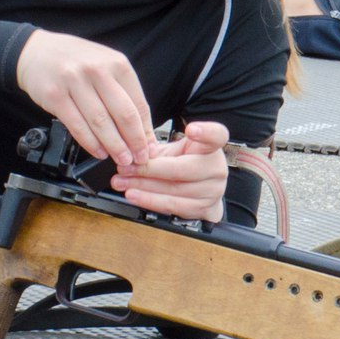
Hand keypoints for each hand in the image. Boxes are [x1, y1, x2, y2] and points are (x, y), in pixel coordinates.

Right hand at [15, 28, 155, 168]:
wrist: (37, 51)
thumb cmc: (75, 61)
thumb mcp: (106, 67)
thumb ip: (124, 94)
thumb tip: (143, 130)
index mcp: (117, 64)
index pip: (139, 103)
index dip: (146, 131)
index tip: (149, 147)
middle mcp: (97, 70)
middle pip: (123, 114)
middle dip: (134, 142)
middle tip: (138, 159)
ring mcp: (74, 82)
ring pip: (100, 122)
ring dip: (114, 146)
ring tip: (121, 158)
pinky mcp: (55, 96)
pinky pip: (77, 125)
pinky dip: (90, 143)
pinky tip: (99, 151)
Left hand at [110, 120, 229, 220]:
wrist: (204, 191)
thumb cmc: (187, 165)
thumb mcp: (176, 151)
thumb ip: (157, 151)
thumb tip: (133, 154)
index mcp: (212, 147)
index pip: (216, 136)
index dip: (205, 132)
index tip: (191, 130)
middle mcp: (217, 168)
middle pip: (181, 169)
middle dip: (148, 169)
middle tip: (125, 167)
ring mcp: (212, 190)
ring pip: (173, 189)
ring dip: (142, 186)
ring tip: (122, 182)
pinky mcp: (202, 208)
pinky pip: (172, 205)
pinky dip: (149, 200)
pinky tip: (134, 195)